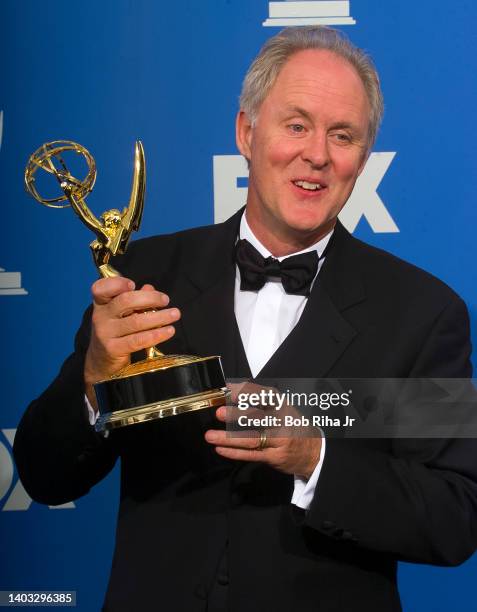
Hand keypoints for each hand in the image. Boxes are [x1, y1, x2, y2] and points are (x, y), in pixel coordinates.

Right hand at [84, 276, 180, 409]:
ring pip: (135, 321)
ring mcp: (105, 334)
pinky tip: (169, 331)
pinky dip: (156, 334)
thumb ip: (134, 299)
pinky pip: (138, 340)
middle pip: (124, 301)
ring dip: (159, 317)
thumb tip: (149, 288)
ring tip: (175, 314)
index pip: (100, 288)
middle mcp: (100, 316)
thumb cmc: (116, 331)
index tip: (133, 284)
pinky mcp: (113, 349)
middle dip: (149, 298)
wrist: (102, 361)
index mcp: (101, 304)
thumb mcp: (121, 314)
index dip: (116, 283)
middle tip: (165, 300)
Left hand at [205, 383, 321, 479]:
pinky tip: (221, 449)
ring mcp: (279, 441)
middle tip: (219, 413)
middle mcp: (282, 422)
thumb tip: (234, 391)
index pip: (264, 396)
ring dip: (229, 438)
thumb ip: (261, 401)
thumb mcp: (283, 408)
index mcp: (282, 406)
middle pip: (258, 418)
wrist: (314, 452)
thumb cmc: (293, 426)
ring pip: (251, 439)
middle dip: (237, 416)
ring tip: (211, 436)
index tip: (230, 390)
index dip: (246, 393)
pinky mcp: (274, 457)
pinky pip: (252, 455)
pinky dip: (235, 452)